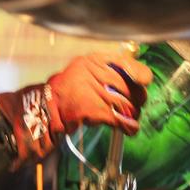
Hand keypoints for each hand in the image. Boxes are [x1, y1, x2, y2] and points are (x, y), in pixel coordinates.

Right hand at [0, 48, 151, 161]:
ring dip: (132, 114)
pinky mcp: (92, 110)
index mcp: (91, 60)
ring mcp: (91, 91)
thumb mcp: (84, 72)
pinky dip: (129, 126)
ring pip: (126, 104)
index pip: (123, 62)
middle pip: (128, 86)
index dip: (138, 72)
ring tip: (131, 118)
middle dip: (137, 98)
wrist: (44, 110)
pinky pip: (119, 119)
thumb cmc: (66, 93)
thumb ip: (107, 71)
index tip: (146, 80)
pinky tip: (130, 129)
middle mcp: (92, 72)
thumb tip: (139, 78)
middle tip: (136, 105)